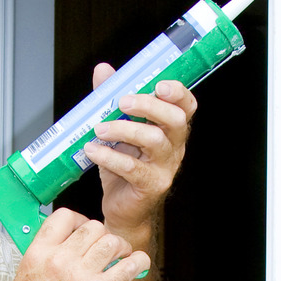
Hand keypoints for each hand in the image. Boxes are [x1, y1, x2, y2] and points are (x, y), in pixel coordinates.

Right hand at [10, 208, 149, 280]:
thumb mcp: (27, 274)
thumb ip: (46, 251)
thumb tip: (68, 235)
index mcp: (38, 254)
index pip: (63, 216)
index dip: (79, 218)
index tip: (85, 226)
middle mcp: (60, 261)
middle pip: (93, 227)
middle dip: (104, 234)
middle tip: (106, 245)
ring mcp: (81, 276)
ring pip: (112, 241)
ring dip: (121, 246)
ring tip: (120, 255)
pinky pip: (129, 266)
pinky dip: (139, 261)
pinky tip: (136, 263)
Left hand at [83, 63, 196, 242]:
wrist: (124, 210)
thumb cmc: (124, 167)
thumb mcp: (118, 130)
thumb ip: (112, 99)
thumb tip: (103, 70)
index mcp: (171, 130)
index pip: (187, 106)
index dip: (178, 92)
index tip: (159, 84)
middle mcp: (174, 146)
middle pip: (174, 119)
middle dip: (149, 106)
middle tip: (122, 103)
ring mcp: (166, 167)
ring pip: (154, 141)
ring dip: (123, 131)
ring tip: (99, 129)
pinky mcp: (151, 185)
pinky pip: (133, 168)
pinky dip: (109, 157)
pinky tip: (93, 151)